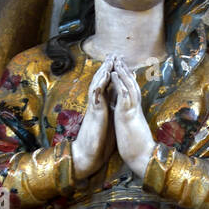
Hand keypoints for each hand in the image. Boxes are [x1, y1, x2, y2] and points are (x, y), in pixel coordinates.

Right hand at [71, 56, 114, 179]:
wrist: (88, 155)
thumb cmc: (98, 142)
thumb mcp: (109, 124)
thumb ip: (113, 113)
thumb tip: (120, 108)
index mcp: (102, 107)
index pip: (106, 87)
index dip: (112, 75)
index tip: (119, 63)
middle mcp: (97, 105)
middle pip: (101, 82)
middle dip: (107, 67)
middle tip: (114, 54)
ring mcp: (95, 107)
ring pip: (97, 84)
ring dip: (104, 70)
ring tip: (110, 58)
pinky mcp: (94, 112)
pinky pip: (97, 94)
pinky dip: (101, 82)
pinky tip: (106, 73)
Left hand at [111, 59, 154, 178]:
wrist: (144, 158)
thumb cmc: (138, 149)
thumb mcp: (132, 132)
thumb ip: (130, 124)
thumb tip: (129, 122)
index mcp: (134, 114)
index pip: (132, 94)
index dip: (127, 82)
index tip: (123, 70)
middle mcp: (135, 109)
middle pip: (132, 85)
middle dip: (125, 71)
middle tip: (119, 58)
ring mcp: (132, 111)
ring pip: (129, 86)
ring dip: (123, 72)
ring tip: (116, 60)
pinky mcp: (128, 115)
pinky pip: (124, 94)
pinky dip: (119, 83)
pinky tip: (114, 73)